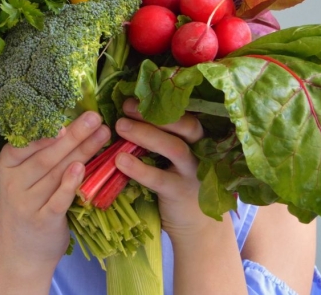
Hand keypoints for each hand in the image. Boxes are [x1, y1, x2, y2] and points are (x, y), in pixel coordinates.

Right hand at [0, 111, 109, 293]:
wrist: (19, 254)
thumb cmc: (28, 207)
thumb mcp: (24, 179)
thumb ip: (41, 155)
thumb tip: (72, 123)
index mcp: (8, 165)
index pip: (25, 142)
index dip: (45, 128)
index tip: (64, 114)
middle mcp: (14, 183)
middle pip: (47, 155)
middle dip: (73, 134)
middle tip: (94, 117)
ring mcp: (27, 203)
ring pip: (56, 173)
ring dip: (82, 152)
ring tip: (102, 134)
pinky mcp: (43, 221)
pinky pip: (58, 199)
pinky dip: (69, 183)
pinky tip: (81, 168)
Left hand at [114, 98, 246, 293]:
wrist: (197, 226)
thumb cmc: (178, 181)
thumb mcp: (174, 157)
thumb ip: (159, 136)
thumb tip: (126, 111)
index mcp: (197, 138)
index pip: (185, 112)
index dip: (162, 101)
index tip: (136, 94)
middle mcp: (200, 151)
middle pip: (185, 125)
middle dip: (154, 114)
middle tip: (126, 107)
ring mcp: (192, 172)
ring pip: (174, 148)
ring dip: (146, 135)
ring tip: (120, 127)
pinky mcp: (180, 193)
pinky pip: (160, 179)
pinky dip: (139, 169)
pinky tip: (120, 161)